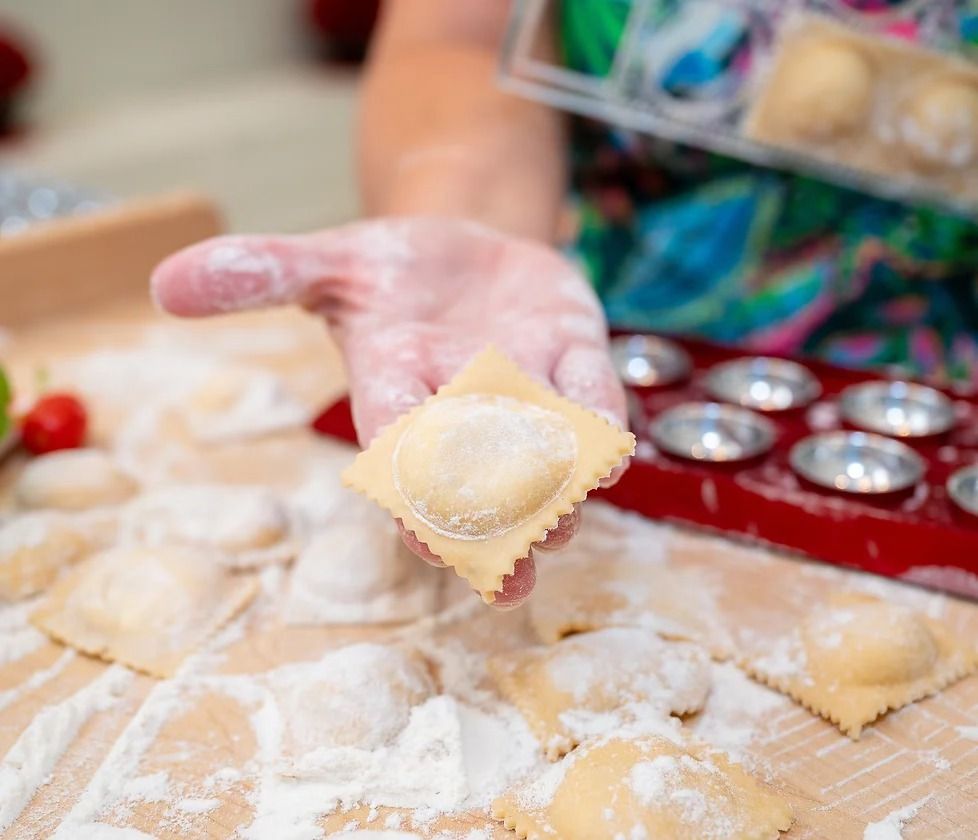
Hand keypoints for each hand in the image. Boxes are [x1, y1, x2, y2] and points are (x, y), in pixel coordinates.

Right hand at [151, 217, 628, 606]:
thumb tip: (162, 283)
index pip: (398, 452)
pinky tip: (611, 458)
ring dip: (554, 494)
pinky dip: (600, 425)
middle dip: (489, 529)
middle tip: (508, 581)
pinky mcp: (574, 357)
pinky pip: (592, 397)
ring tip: (562, 530)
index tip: (427, 540)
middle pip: (473, 479)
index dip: (411, 494)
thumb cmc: (390, 270)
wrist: (469, 248)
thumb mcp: (326, 261)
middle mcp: (462, 403)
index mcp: (395, 387)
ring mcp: (525, 385)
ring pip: (541, 454)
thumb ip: (259, 273)